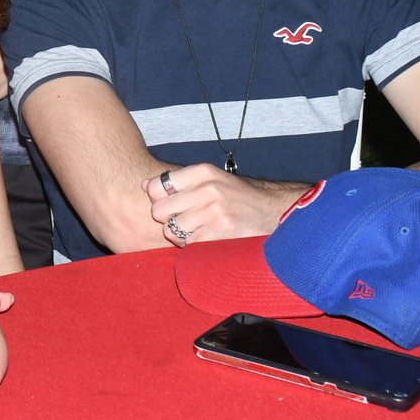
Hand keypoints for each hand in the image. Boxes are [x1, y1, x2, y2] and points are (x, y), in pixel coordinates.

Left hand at [140, 163, 309, 243]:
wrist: (275, 212)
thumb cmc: (238, 198)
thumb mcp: (211, 180)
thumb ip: (178, 182)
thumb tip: (144, 185)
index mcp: (203, 172)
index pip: (157, 186)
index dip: (159, 200)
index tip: (171, 205)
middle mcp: (208, 189)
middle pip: (160, 210)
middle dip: (168, 219)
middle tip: (185, 221)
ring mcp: (214, 212)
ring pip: (171, 230)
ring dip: (181, 235)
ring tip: (199, 230)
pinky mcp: (220, 234)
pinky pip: (188, 245)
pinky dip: (194, 247)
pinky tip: (208, 240)